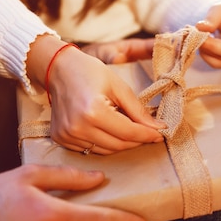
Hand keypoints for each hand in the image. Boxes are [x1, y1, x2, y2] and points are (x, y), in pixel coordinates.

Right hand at [27, 35, 164, 154]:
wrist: (59, 69)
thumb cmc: (90, 72)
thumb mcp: (119, 86)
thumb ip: (138, 110)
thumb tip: (158, 128)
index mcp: (93, 111)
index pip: (128, 132)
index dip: (147, 135)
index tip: (161, 133)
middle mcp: (78, 127)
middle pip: (118, 145)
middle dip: (137, 140)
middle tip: (149, 132)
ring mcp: (67, 136)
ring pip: (106, 151)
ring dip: (121, 143)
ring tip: (129, 129)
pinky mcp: (61, 139)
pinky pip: (90, 149)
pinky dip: (104, 143)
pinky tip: (108, 130)